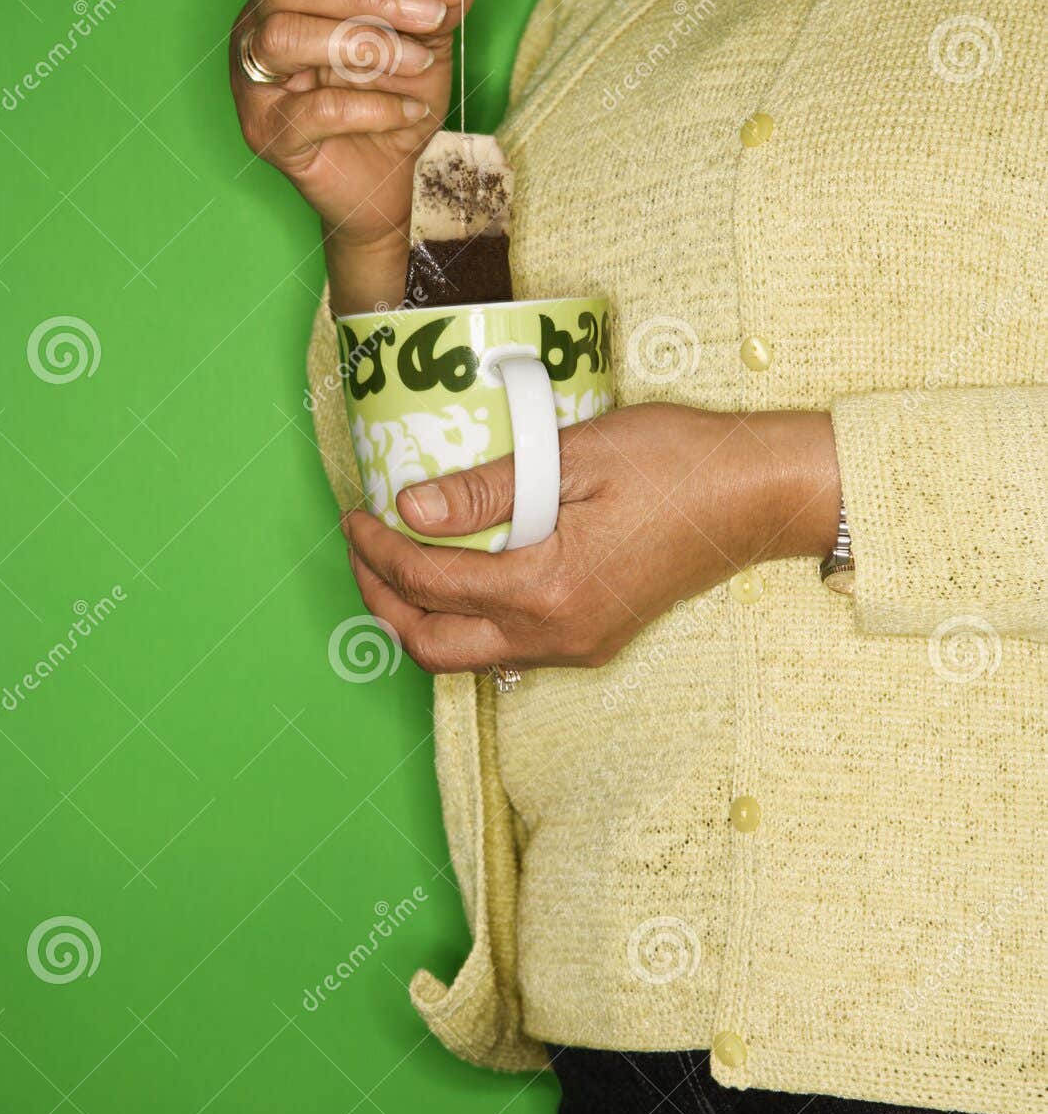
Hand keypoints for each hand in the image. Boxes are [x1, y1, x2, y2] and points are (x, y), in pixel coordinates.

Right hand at [229, 0, 475, 303]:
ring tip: (419, 62)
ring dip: (361, 42)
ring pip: (283, 36)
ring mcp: (255, 77)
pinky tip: (408, 111)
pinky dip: (367, 107)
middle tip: (433, 15)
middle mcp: (262, 20)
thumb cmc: (395, 103)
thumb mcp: (429, 46)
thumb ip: (440, 5)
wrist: (386, 183)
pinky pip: (309, 110)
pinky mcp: (266, 131)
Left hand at [341, 404, 840, 673]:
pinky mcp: (593, 641)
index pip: (431, 581)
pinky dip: (464, 622)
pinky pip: (505, 650)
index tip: (356, 512)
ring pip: (467, 658)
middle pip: (433, 645)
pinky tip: (458, 577)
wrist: (757, 499)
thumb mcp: (575, 456)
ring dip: (419, 618)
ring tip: (395, 563)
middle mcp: (557, 634)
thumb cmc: (676, 462)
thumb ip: (489, 490)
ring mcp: (577, 646)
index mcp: (548, 587)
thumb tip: (411, 508)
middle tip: (360, 548)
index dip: (379, 549)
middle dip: (381, 601)